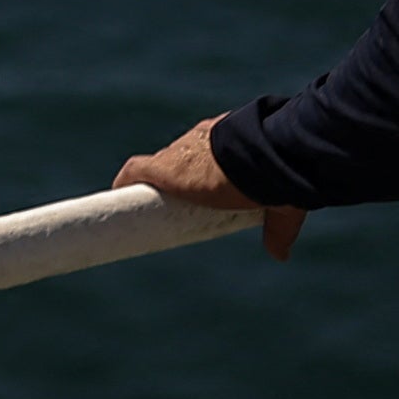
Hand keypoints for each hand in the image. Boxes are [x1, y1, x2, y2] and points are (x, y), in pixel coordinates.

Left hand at [116, 122, 307, 264]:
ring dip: (150, 182)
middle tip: (170, 201)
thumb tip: (280, 255)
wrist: (265, 154)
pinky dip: (126, 182)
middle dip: (173, 176)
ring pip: (156, 164)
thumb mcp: (282, 204)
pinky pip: (135, 171)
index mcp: (226, 143)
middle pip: (177, 158)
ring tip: (139, 204)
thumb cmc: (278, 173)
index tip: (197, 186)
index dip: (197, 172)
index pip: (204, 156)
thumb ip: (279, 229)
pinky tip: (116, 195)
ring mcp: (178, 154)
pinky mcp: (163, 168)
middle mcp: (198, 142)